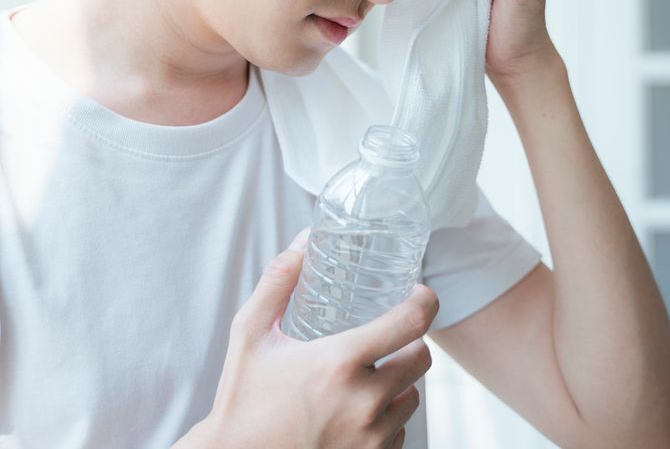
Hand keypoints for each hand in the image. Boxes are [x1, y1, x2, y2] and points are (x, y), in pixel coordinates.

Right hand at [182, 227, 439, 448]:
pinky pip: (400, 433)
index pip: (412, 321)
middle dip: (407, 343)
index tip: (418, 293)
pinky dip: (386, 420)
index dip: (426, 300)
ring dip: (397, 384)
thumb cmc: (243, 398)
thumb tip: (305, 240)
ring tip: (363, 379)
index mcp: (339, 363)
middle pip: (421, 358)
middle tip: (383, 339)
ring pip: (412, 397)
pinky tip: (355, 414)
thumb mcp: (249, 334)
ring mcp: (372, 437)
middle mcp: (364, 401)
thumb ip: (278, 282)